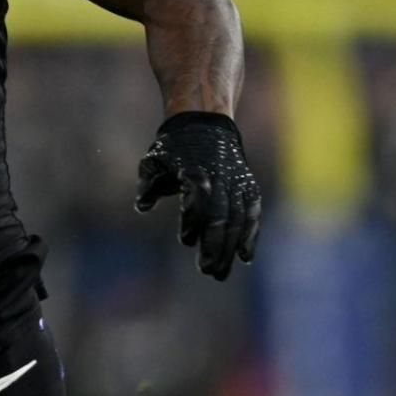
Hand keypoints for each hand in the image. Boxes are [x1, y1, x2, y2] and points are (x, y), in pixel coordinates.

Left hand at [134, 112, 261, 280]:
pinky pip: (253, 212)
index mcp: (194, 170)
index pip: (198, 200)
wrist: (205, 123)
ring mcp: (236, 182)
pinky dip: (251, 234)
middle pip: (221, 215)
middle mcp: (219, 178)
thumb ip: (148, 184)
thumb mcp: (154, 160)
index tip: (186, 241)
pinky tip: (246, 257)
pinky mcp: (248, 186)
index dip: (193, 222)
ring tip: (220, 273)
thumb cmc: (174, 147)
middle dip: (215, 245)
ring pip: (239, 219)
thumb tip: (143, 206)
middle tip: (206, 271)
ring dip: (231, 248)